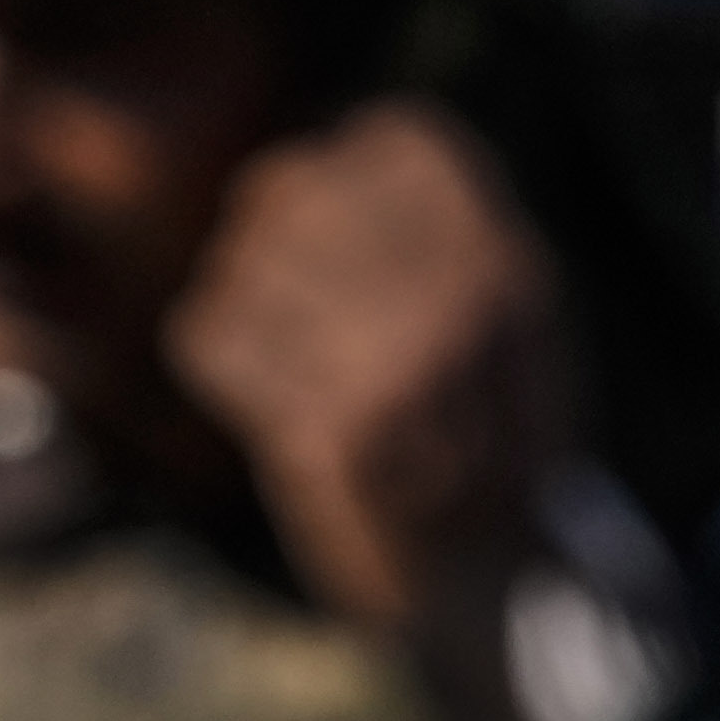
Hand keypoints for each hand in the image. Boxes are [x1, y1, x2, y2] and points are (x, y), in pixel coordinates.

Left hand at [169, 101, 571, 645]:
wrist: (490, 580)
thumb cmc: (481, 428)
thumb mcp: (504, 304)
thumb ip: (432, 222)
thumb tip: (312, 149)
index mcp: (510, 252)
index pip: (378, 141)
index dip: (335, 174)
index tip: (342, 240)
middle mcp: (461, 295)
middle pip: (289, 191)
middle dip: (269, 248)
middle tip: (302, 318)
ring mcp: (398, 362)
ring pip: (241, 265)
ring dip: (247, 315)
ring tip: (299, 368)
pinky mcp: (332, 429)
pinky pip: (210, 339)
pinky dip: (224, 372)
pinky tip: (277, 408)